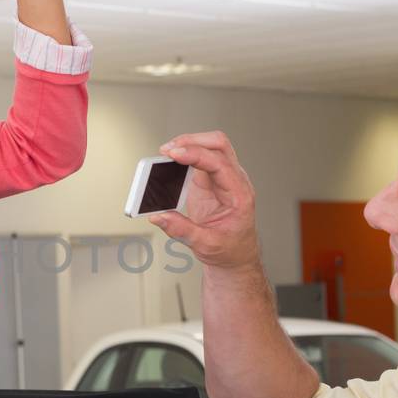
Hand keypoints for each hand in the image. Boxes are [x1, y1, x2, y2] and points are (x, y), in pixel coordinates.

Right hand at [146, 131, 261, 271]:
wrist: (235, 256)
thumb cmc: (230, 249)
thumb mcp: (206, 245)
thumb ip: (181, 230)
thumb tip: (158, 216)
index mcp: (239, 195)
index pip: (220, 163)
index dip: (196, 154)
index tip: (174, 154)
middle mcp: (233, 181)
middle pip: (219, 145)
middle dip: (193, 140)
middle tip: (169, 149)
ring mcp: (222, 179)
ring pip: (210, 147)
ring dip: (188, 144)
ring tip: (166, 152)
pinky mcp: (209, 181)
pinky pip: (199, 159)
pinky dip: (185, 154)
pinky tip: (171, 159)